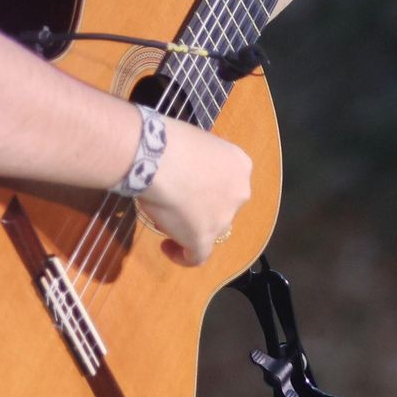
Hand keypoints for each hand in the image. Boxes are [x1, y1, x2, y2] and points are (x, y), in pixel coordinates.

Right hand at [136, 118, 251, 265]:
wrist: (157, 158)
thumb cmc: (170, 140)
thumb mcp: (194, 142)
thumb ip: (199, 160)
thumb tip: (184, 169)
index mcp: (240, 165)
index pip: (228, 180)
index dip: (209, 184)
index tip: (188, 182)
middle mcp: (239, 192)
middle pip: (222, 206)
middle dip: (202, 205)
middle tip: (175, 197)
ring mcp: (223, 218)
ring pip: (210, 229)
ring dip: (191, 226)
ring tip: (163, 215)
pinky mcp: (202, 238)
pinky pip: (196, 256)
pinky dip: (183, 255)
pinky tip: (168, 247)